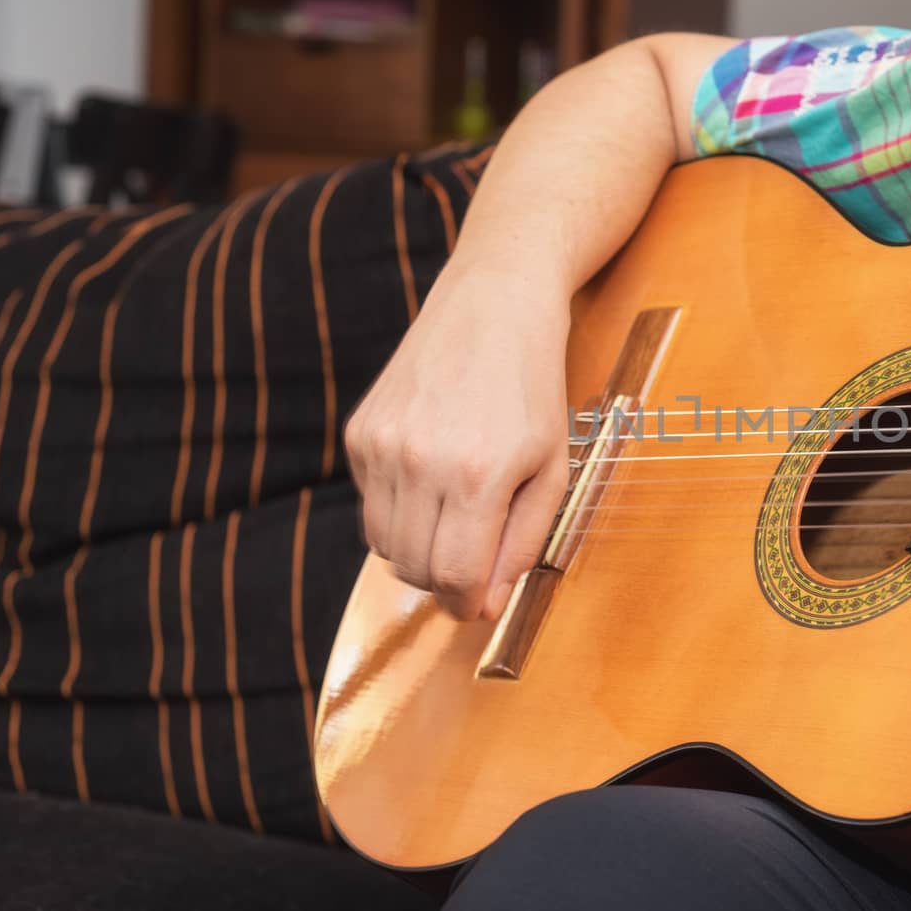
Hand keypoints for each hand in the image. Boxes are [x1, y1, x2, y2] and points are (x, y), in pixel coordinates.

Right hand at [346, 254, 570, 620]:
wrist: (493, 305)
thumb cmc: (533, 391)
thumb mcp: (552, 468)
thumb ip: (523, 543)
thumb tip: (488, 605)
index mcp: (478, 475)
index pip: (455, 578)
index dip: (469, 605)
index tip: (482, 604)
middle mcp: (419, 462)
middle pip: (415, 569)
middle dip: (446, 582)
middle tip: (477, 560)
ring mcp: (381, 446)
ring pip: (384, 545)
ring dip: (420, 550)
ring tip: (459, 515)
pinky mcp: (358, 433)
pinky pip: (370, 506)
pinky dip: (400, 512)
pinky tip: (434, 475)